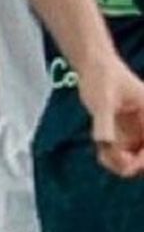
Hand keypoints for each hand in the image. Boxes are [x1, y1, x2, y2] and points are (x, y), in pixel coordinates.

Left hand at [78, 58, 143, 177]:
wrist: (93, 66)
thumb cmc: (102, 77)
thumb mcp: (102, 100)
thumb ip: (104, 122)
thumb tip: (104, 142)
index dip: (142, 161)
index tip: (124, 163)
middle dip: (130, 165)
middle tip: (108, 157)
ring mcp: (137, 132)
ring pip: (134, 160)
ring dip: (119, 164)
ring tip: (102, 154)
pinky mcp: (124, 134)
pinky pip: (123, 155)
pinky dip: (113, 159)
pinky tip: (101, 151)